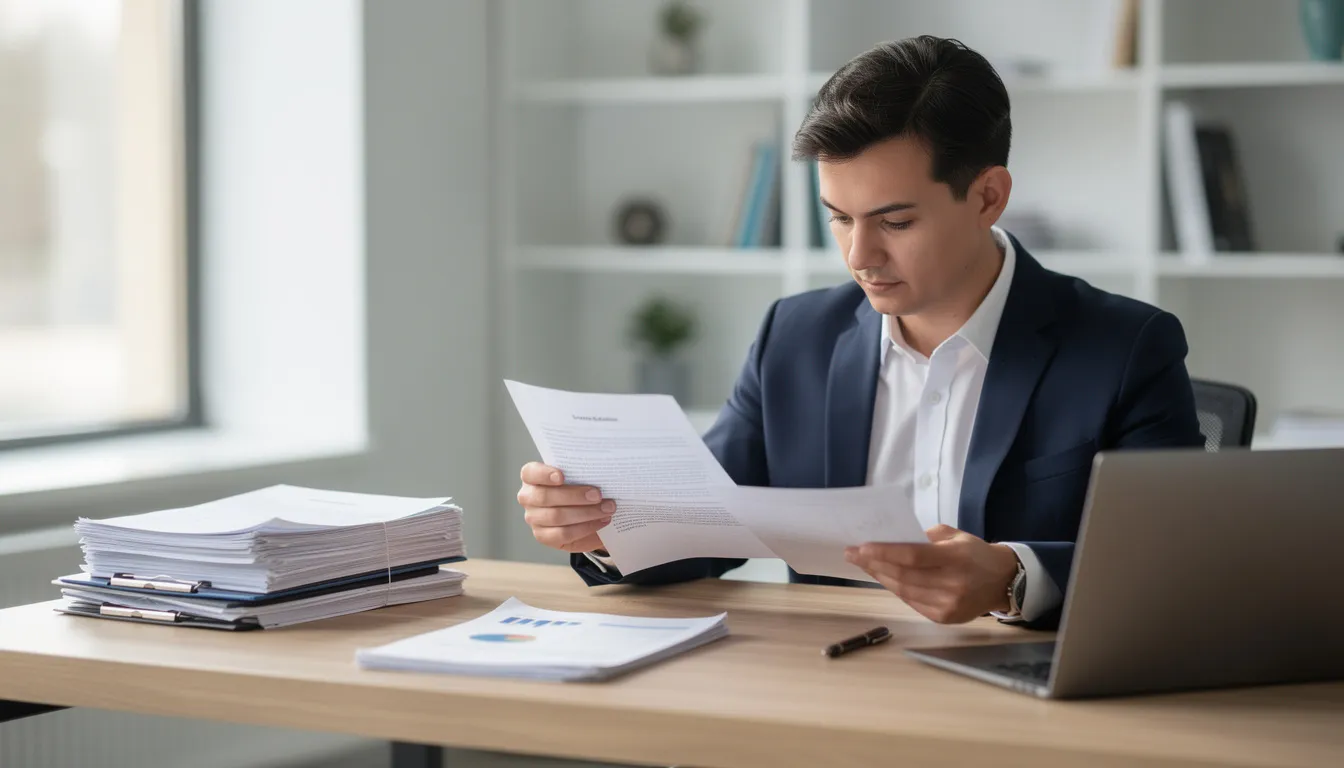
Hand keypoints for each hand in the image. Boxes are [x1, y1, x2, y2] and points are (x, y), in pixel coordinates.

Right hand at [516, 462, 613, 552]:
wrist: (581, 512)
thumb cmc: (577, 488)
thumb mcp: (578, 477)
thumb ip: (581, 473)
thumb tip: (601, 474)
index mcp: (532, 477)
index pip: (530, 473)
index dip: (544, 474)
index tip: (561, 476)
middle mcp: (528, 497)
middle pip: (545, 497)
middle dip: (575, 496)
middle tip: (598, 495)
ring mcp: (533, 518)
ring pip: (556, 517)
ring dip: (586, 513)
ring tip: (606, 509)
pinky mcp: (543, 536)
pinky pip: (563, 534)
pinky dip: (585, 528)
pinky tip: (600, 521)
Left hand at [845, 524, 1019, 623]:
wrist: (1003, 581)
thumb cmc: (975, 553)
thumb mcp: (955, 535)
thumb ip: (925, 537)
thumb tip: (891, 540)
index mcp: (956, 558)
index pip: (913, 556)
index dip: (884, 553)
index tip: (861, 547)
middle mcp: (953, 584)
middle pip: (904, 575)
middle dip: (874, 564)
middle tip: (853, 554)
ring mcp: (949, 604)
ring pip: (904, 591)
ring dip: (881, 577)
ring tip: (865, 565)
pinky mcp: (945, 618)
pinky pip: (912, 602)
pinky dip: (895, 589)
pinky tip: (884, 578)